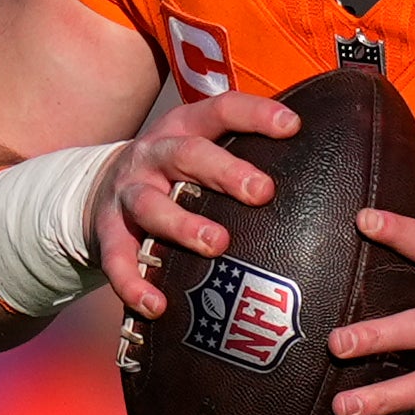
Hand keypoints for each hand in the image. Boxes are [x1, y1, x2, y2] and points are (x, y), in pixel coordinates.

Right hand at [93, 92, 296, 319]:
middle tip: (262, 192)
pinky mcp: (107, 231)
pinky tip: (156, 304)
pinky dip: (134, 282)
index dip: (255, 115)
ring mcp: (128, 191)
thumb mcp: (199, 150)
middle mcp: (154, 154)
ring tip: (217, 245)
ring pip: (151, 204)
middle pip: (188, 154)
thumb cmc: (173, 173)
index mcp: (184, 127)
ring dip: (183, 224)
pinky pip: (118, 258)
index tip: (293, 127)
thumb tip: (318, 170)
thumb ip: (243, 155)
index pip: (221, 110)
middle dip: (225, 171)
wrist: (95, 189)